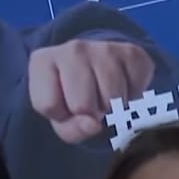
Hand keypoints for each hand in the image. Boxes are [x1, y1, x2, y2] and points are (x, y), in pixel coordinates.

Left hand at [28, 39, 154, 142]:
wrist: (103, 68)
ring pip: (111, 99)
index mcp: (42, 61)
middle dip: (91, 113)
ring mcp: (104, 48)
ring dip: (114, 107)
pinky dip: (133, 97)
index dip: (61, 115)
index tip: (66, 105)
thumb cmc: (76, 96)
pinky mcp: (131, 53)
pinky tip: (124, 87)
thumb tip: (94, 125)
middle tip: (92, 104)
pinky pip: (135, 91)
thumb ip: (71, 129)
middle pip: (82, 105)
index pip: (49, 106)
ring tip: (107, 97)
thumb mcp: (62, 118)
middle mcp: (72, 48)